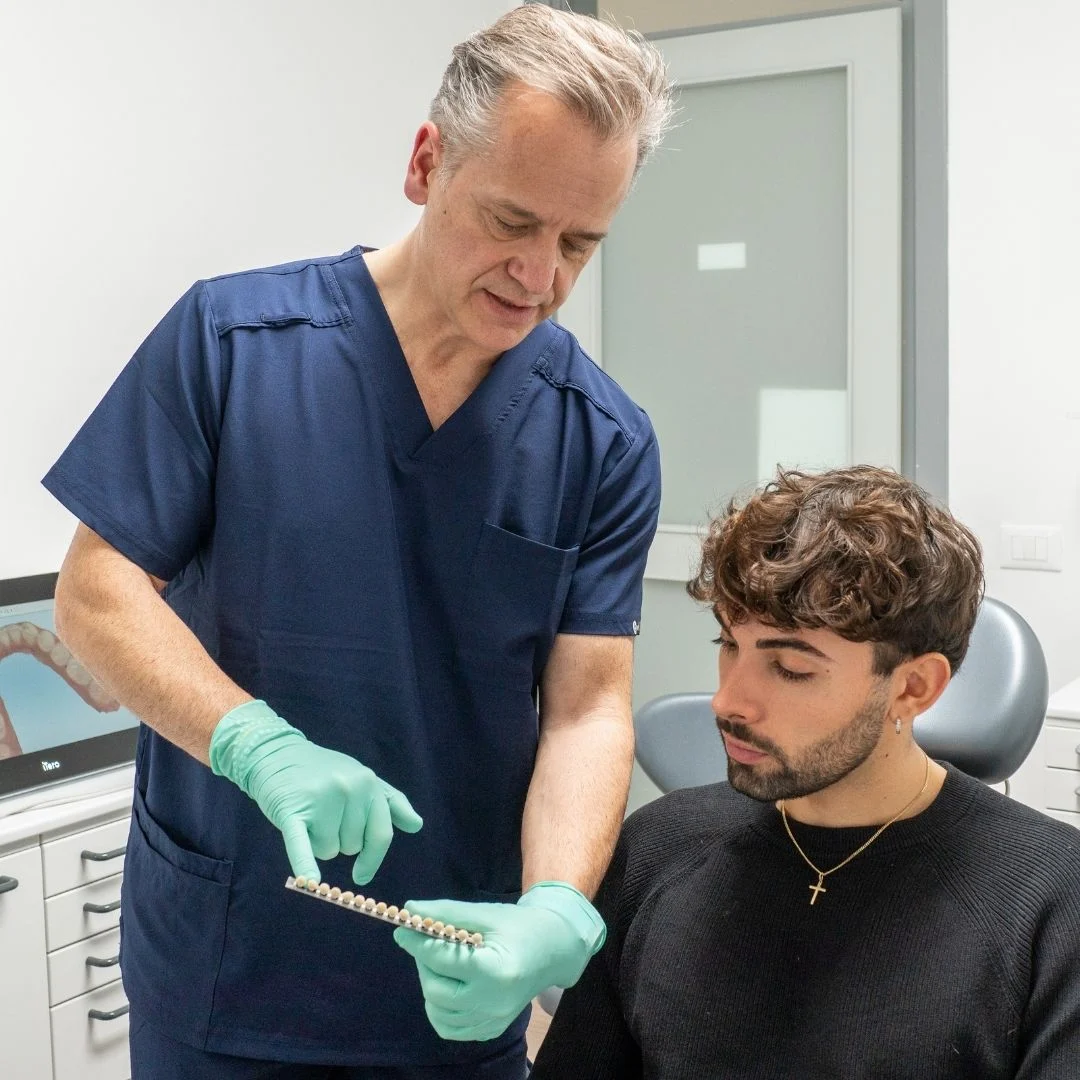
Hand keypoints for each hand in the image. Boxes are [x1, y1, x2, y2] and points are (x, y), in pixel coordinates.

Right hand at [209, 699, 421, 883]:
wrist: (276, 754)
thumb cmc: (322, 772)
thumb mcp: (362, 778)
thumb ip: (390, 801)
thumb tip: (417, 825)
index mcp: (369, 783)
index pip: (380, 834)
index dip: (372, 858)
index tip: (362, 875)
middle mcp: (349, 789)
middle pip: (351, 846)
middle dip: (338, 840)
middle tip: (322, 816)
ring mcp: (321, 798)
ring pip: (328, 851)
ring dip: (317, 843)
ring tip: (308, 816)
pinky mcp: (291, 811)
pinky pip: (303, 846)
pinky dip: (305, 864)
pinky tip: (309, 880)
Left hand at [393, 881, 604, 1041]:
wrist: (552, 949)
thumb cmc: (518, 926)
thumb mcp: (484, 913)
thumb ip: (446, 913)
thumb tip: (410, 910)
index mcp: (494, 970)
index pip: (441, 960)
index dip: (417, 943)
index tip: (401, 929)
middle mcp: (492, 1002)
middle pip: (435, 989)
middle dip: (424, 964)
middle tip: (428, 943)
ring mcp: (492, 1020)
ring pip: (438, 1012)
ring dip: (431, 984)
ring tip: (442, 963)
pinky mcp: (490, 1029)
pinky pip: (450, 1027)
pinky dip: (441, 1008)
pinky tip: (449, 985)